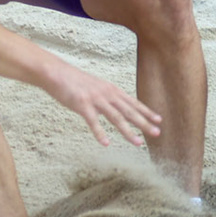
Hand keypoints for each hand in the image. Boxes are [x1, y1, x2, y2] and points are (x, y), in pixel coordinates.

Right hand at [45, 62, 162, 147]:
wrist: (56, 72)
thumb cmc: (75, 81)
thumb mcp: (96, 86)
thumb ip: (106, 96)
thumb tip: (116, 105)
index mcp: (111, 89)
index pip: (133, 102)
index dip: (146, 112)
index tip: (159, 120)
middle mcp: (107, 94)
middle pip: (129, 111)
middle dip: (144, 123)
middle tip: (157, 133)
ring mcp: (95, 99)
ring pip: (116, 117)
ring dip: (128, 132)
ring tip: (138, 143)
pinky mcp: (82, 105)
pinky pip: (93, 121)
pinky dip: (100, 133)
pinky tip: (106, 143)